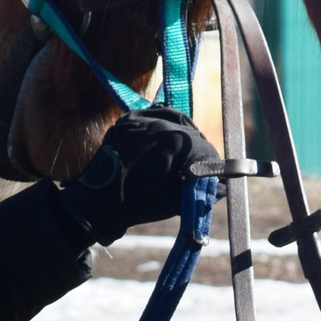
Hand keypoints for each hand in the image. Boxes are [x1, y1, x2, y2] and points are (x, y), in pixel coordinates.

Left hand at [54, 108, 219, 243]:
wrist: (99, 202)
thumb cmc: (140, 204)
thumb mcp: (177, 200)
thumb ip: (204, 188)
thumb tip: (222, 182)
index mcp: (178, 143)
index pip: (205, 150)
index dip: (211, 165)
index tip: (212, 176)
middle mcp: (162, 125)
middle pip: (191, 133)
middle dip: (196, 150)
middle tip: (195, 166)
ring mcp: (143, 120)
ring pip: (174, 119)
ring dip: (181, 134)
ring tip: (180, 152)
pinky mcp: (129, 120)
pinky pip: (152, 116)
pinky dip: (160, 125)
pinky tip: (162, 137)